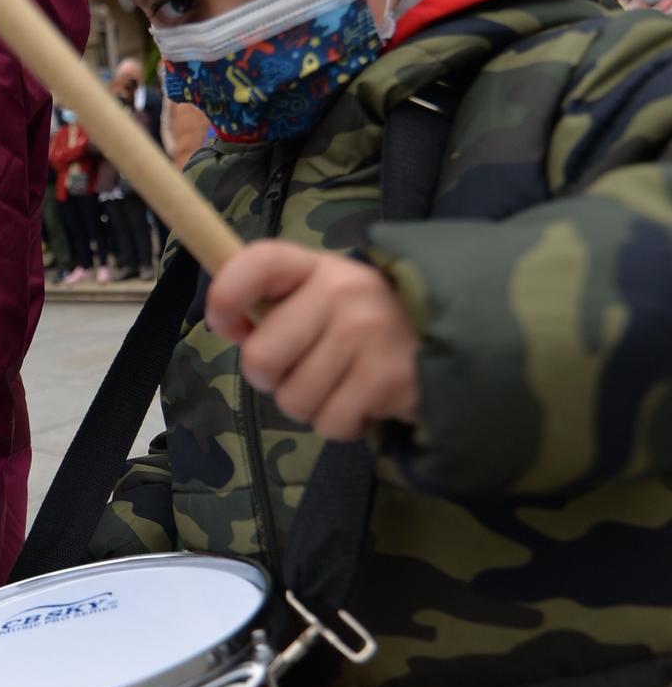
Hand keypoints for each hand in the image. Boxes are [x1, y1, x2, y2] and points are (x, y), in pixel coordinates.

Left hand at [205, 241, 420, 441]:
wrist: (461, 339)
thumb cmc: (370, 324)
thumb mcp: (328, 297)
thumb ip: (279, 305)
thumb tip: (229, 324)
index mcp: (320, 267)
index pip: (259, 262)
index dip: (226, 295)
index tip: (224, 323)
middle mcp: (344, 292)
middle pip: (261, 358)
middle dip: (272, 378)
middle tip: (303, 369)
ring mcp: (368, 334)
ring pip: (293, 400)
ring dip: (311, 405)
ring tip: (342, 384)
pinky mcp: (388, 378)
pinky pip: (330, 423)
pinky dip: (341, 424)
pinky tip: (364, 401)